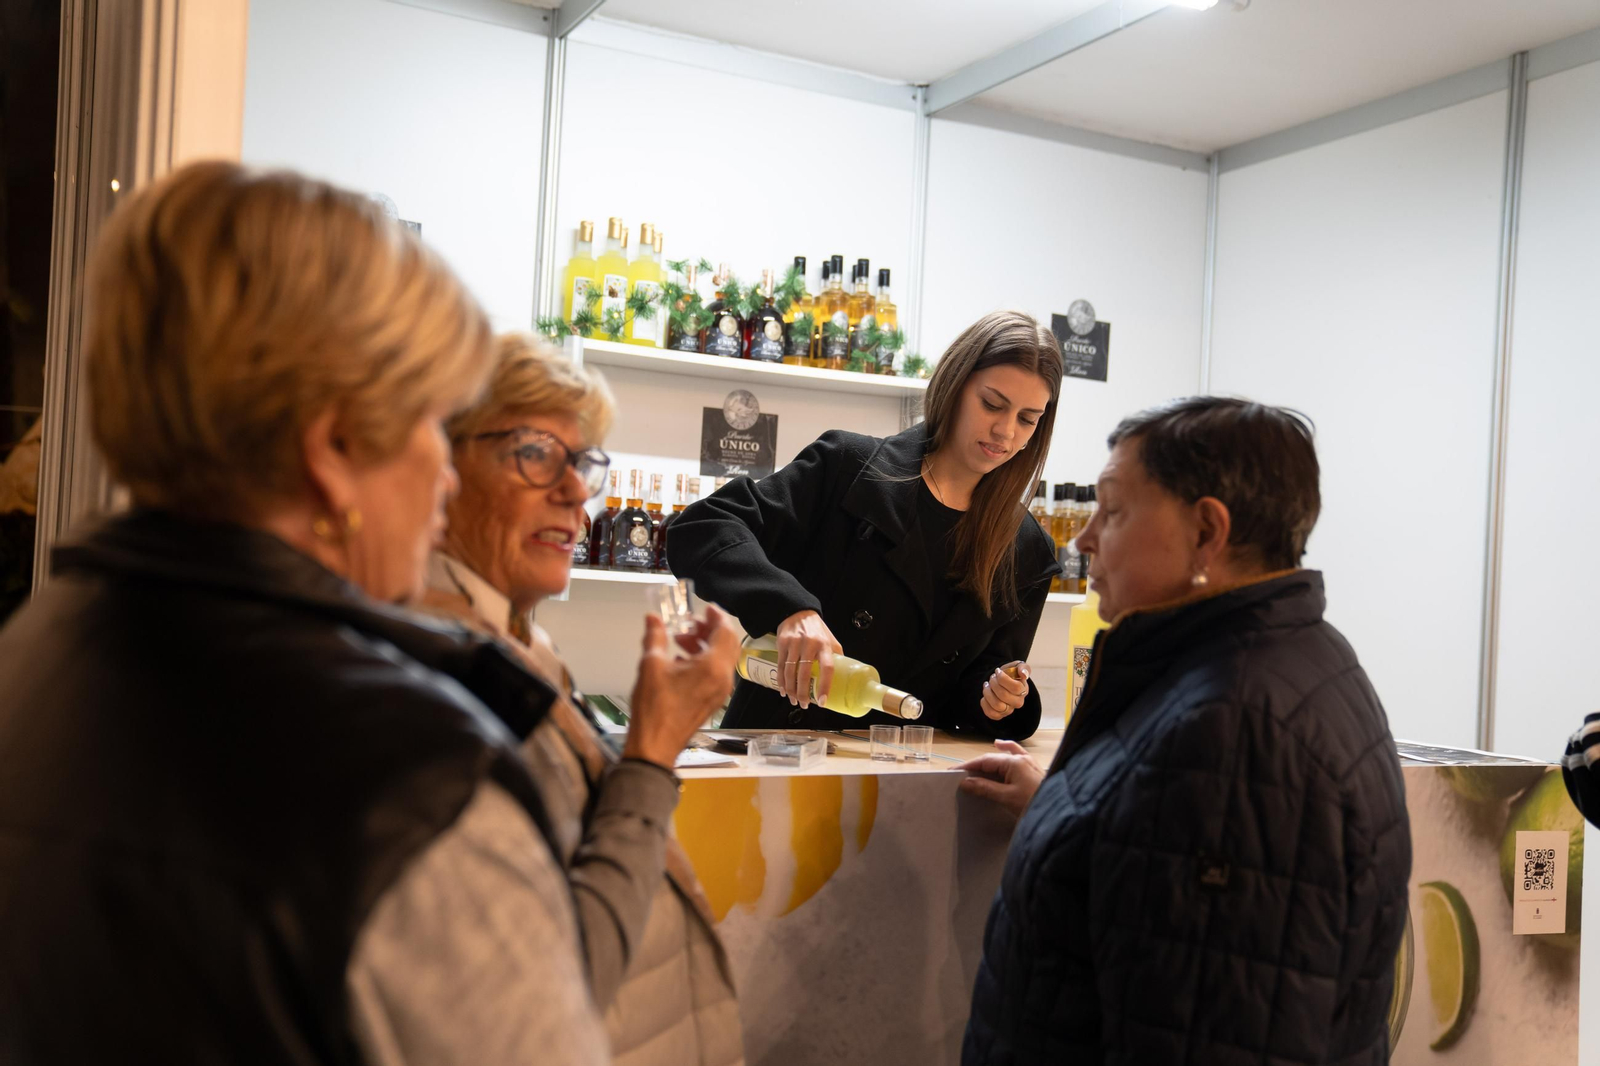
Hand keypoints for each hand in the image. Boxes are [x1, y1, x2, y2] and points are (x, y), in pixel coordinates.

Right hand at [624, 605, 739, 768]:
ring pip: (722, 659)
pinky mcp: (713, 701)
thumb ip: (654, 637)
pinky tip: (681, 662)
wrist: (655, 746)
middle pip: (728, 644)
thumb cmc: (655, 710)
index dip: (717, 616)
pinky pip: (716, 673)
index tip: (706, 608)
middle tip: (691, 623)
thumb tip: (652, 619)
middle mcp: (723, 679)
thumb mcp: (651, 665)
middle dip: (710, 630)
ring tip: (680, 641)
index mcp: (713, 667)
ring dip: (705, 645)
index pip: (725, 632)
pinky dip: (704, 661)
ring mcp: (720, 692)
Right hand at [775, 609, 841, 709]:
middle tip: (804, 705)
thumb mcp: (830, 639)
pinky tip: (783, 690)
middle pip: (804, 674)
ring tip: (794, 700)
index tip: (822, 701)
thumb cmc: (816, 628)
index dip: (825, 686)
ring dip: (791, 690)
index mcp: (824, 645)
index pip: (827, 668)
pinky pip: (780, 666)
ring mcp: (794, 644)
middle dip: (803, 693)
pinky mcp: (782, 644)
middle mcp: (809, 644)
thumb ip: (835, 655)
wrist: (797, 611)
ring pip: (790, 673)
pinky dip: (781, 681)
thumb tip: (843, 675)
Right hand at [958, 740, 1043, 816]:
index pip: (985, 760)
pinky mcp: (1033, 770)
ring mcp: (1029, 763)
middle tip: (961, 776)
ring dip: (989, 761)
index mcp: (1014, 762)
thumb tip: (965, 782)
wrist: (1058, 814)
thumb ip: (985, 788)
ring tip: (975, 767)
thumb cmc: (1033, 804)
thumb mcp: (1006, 798)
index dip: (968, 766)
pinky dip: (1007, 750)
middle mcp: (1021, 759)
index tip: (953, 772)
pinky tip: (1001, 745)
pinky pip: (1017, 755)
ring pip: (1004, 756)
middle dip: (976, 766)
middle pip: (993, 759)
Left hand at [981, 661, 1030, 720]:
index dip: (1003, 678)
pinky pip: (990, 713)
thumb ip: (1023, 667)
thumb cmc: (1010, 674)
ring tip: (987, 686)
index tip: (998, 671)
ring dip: (988, 692)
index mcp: (1023, 690)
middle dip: (994, 684)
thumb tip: (1024, 674)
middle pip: (1004, 695)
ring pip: (996, 705)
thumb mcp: (1017, 666)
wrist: (1001, 682)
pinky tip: (985, 695)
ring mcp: (1009, 710)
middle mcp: (1018, 702)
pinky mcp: (999, 715)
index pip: (1015, 687)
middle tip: (992, 678)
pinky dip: (984, 702)